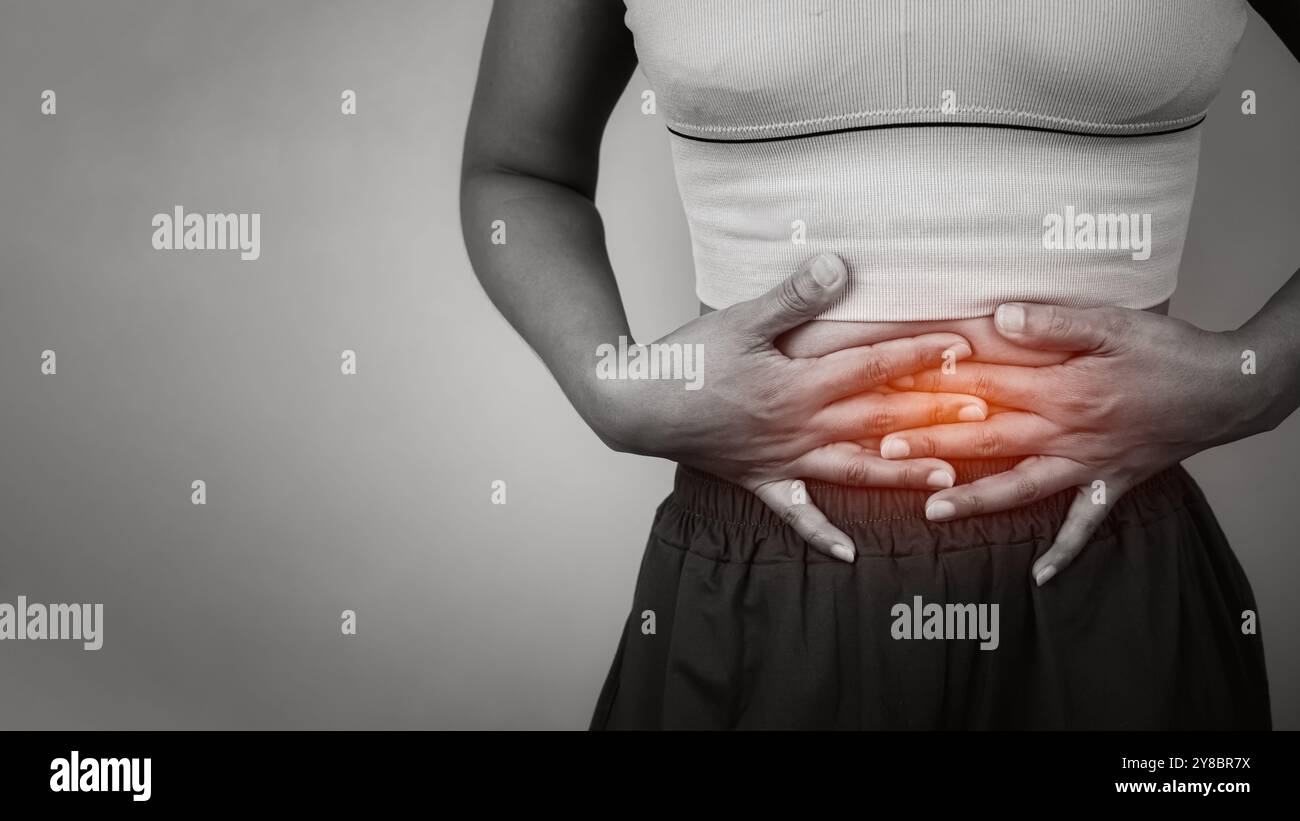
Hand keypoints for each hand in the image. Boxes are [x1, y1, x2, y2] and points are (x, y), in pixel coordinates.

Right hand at [592, 253, 986, 562]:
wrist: (635, 405)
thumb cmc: (686, 360)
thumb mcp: (738, 318)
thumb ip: (793, 296)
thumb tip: (840, 266)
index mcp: (799, 385)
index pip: (872, 366)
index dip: (919, 354)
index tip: (962, 346)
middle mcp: (800, 427)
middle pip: (878, 419)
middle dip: (932, 414)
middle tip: (984, 413)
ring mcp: (783, 458)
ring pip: (853, 468)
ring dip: (901, 474)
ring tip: (949, 479)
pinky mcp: (760, 478)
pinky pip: (796, 512)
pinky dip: (821, 533)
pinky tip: (848, 555)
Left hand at [879, 302, 1277, 583]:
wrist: (1228, 388)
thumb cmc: (1168, 348)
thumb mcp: (1113, 321)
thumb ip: (1053, 322)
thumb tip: (998, 317)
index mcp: (1062, 387)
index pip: (984, 382)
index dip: (934, 381)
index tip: (888, 384)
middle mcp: (1066, 430)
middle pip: (987, 436)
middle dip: (931, 443)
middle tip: (881, 452)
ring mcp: (1086, 462)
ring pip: (1020, 485)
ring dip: (974, 497)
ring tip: (929, 511)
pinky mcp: (1111, 481)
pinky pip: (1084, 522)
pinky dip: (1064, 549)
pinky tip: (1041, 576)